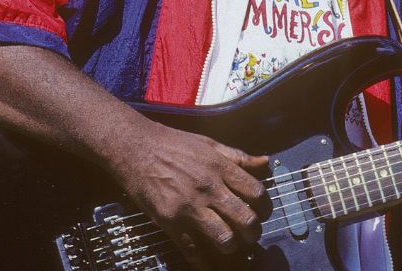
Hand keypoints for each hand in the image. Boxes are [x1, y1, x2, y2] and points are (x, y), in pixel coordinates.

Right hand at [112, 121, 269, 267]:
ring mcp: (189, 206)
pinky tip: (208, 264)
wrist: (135, 148)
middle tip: (251, 235)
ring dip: (231, 246)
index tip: (263, 212)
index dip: (265, 206)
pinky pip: (192, 249)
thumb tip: (264, 161)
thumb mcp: (209, 144)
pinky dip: (203, 262)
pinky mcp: (170, 221)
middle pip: (245, 219)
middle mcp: (209, 188)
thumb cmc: (173, 143)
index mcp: (220, 168)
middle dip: (253, 232)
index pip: (256, 192)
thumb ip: (237, 156)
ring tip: (230, 245)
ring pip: (224, 237)